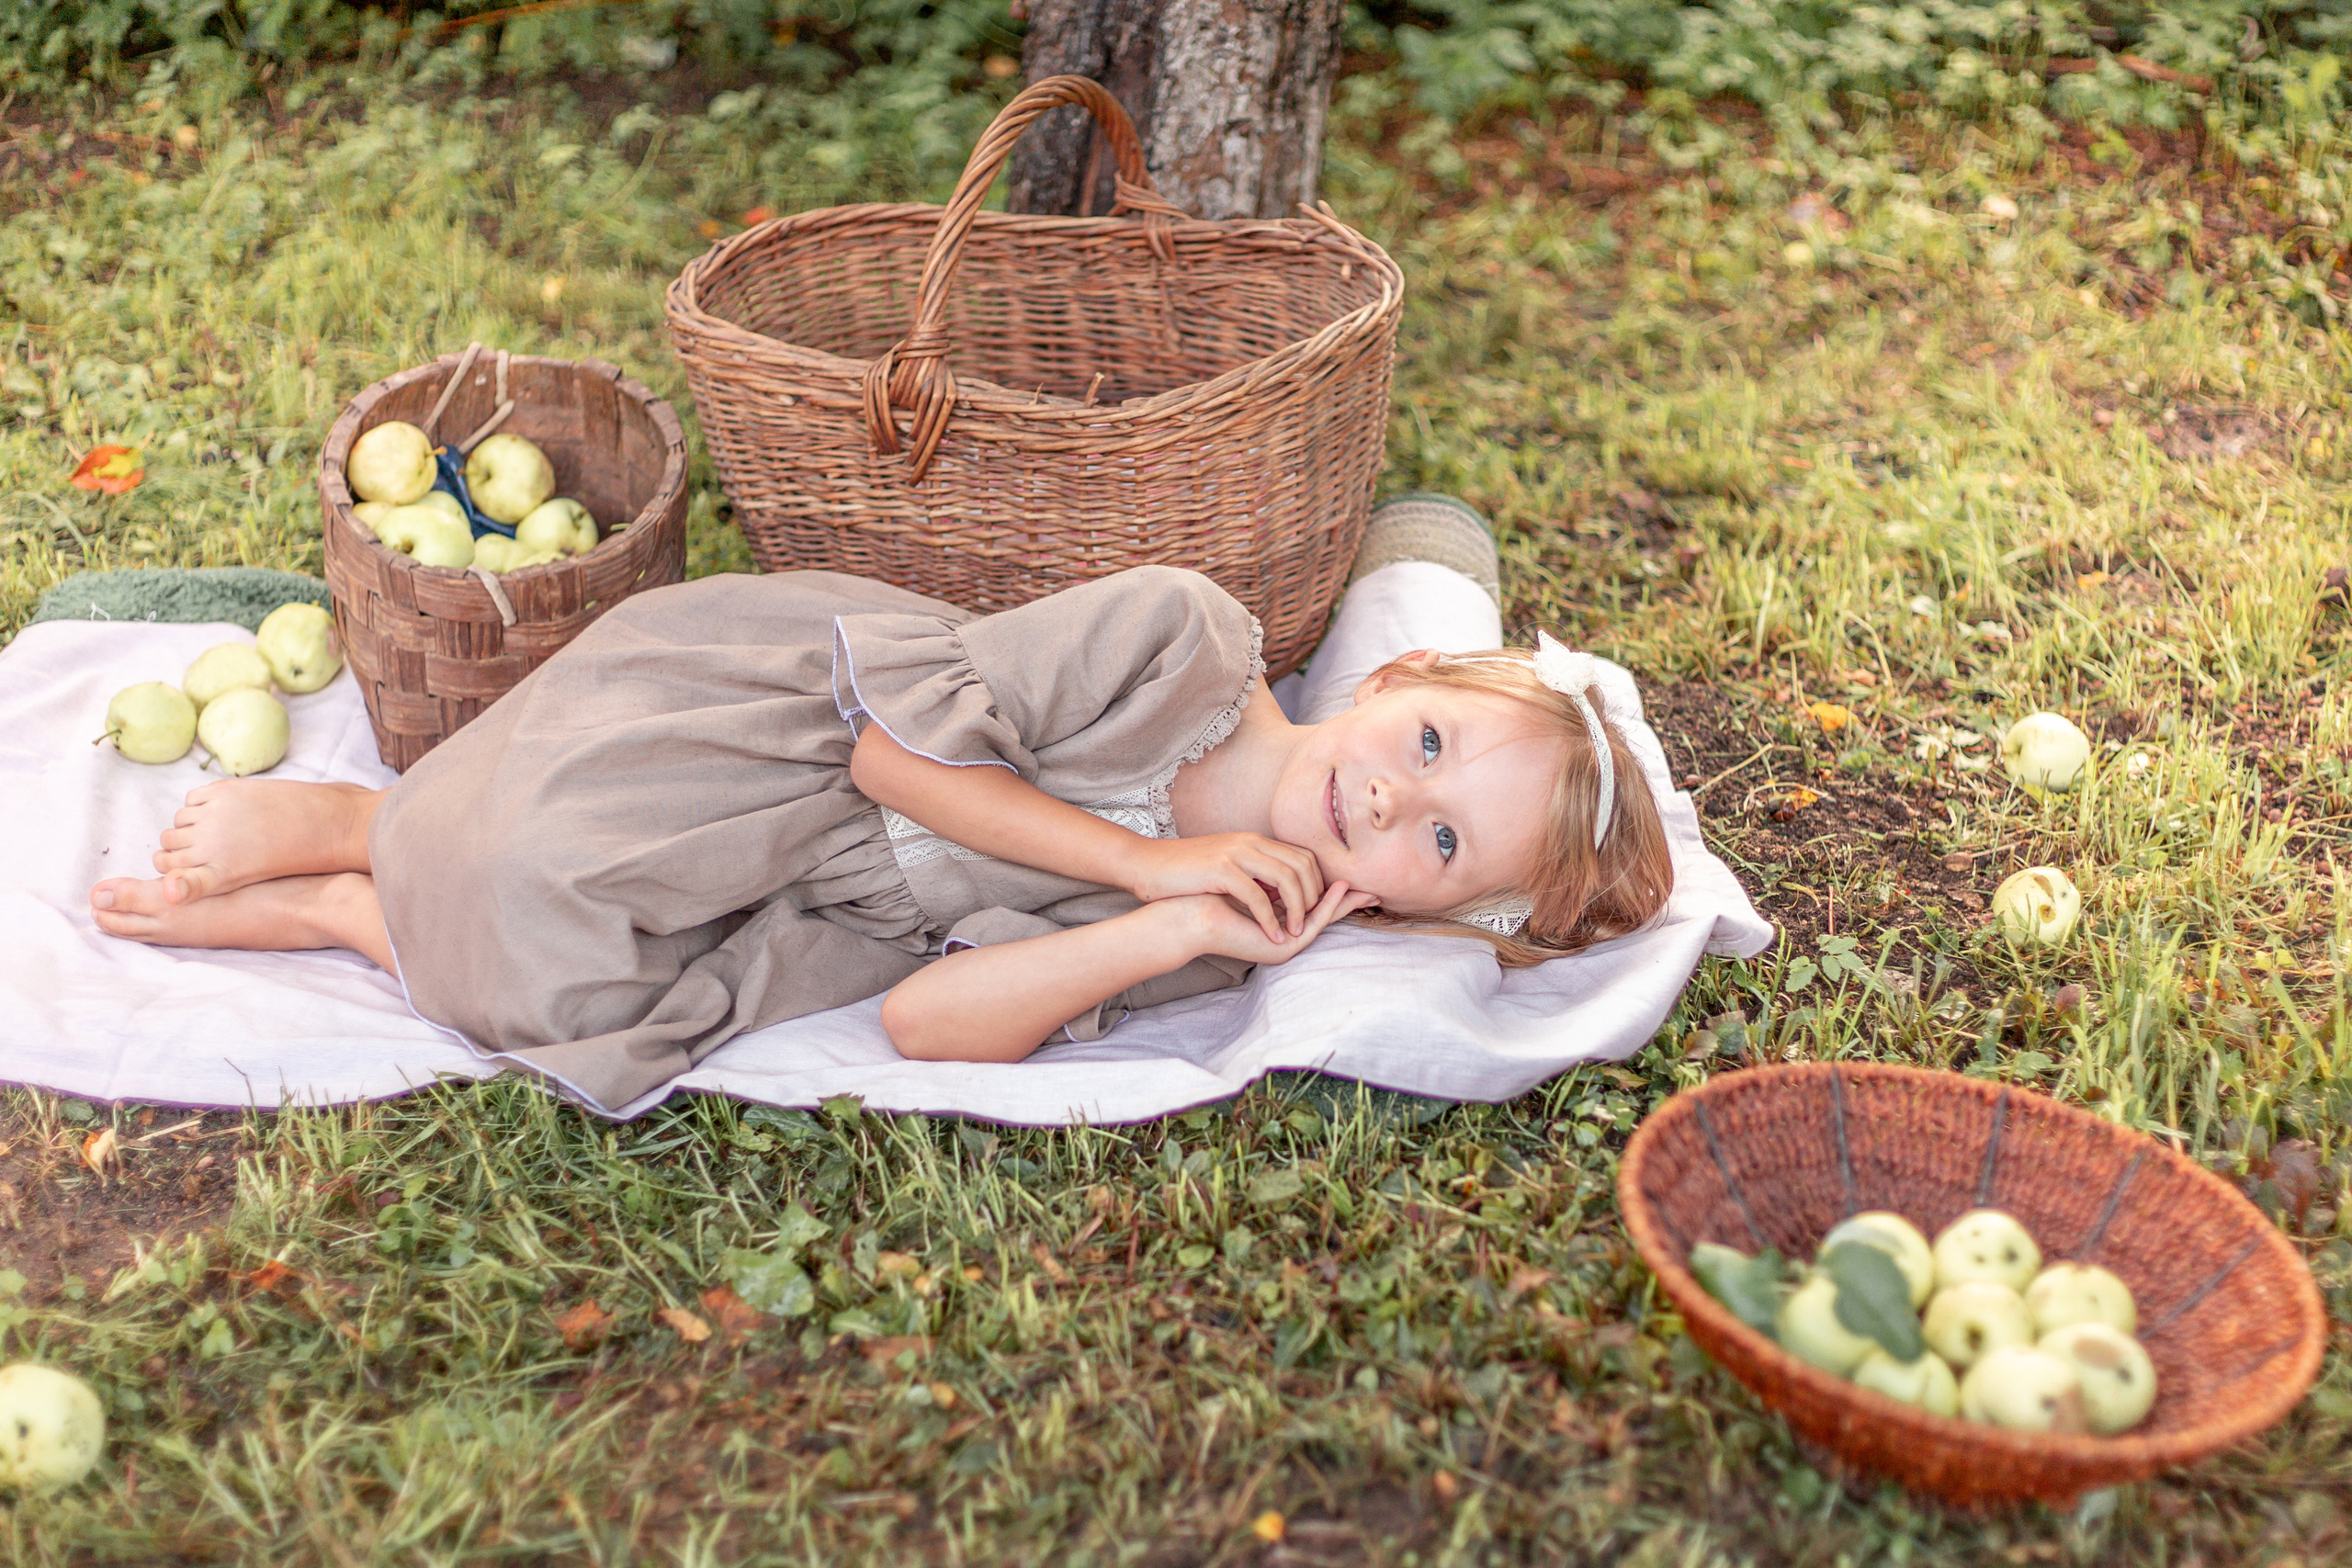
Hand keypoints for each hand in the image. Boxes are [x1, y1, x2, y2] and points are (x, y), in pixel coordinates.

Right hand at [1122, 833, 1326, 942]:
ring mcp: (1236, 853)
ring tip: (1295, 933)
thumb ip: (1252, 871)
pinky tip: (1271, 936)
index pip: (1303, 856)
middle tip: (1309, 923)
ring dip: (1297, 910)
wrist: (1147, 863)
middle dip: (1313, 897)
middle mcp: (1250, 842)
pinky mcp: (1221, 869)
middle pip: (1302, 866)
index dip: (1316, 883)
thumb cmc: (1185, 871)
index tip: (1314, 909)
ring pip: (1287, 879)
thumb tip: (1277, 891)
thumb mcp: (1226, 864)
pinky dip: (1270, 919)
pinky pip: (1257, 896)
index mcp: (1254, 841)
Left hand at [1169, 880, 1379, 965]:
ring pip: (1322, 922)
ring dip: (1342, 904)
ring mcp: (1285, 945)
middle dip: (1348, 901)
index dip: (1334, 894)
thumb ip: (1274, 881)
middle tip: (1371, 889)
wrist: (1192, 914)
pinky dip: (1326, 908)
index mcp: (1281, 926)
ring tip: (1361, 888)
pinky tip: (1338, 891)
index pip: (1314, 908)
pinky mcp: (1282, 947)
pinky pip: (1312, 925)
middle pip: (1324, 917)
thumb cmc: (1216, 895)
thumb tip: (1292, 862)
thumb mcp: (1254, 884)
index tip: (1352, 877)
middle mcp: (1285, 938)